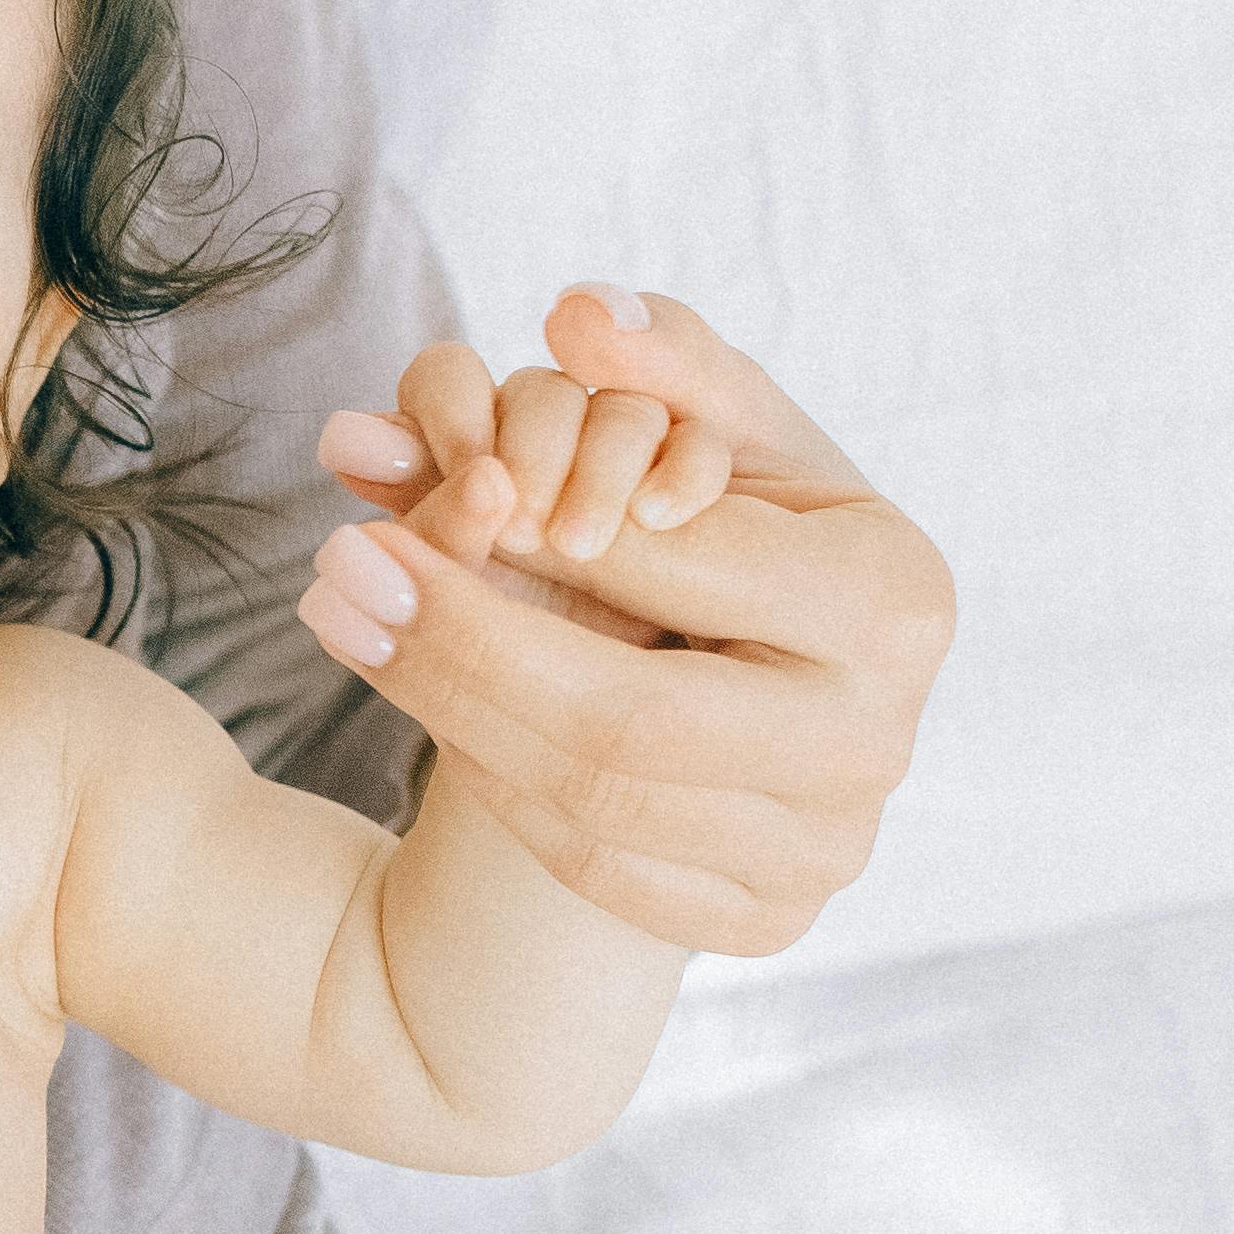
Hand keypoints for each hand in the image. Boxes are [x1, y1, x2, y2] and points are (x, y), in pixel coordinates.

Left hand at [298, 285, 954, 953]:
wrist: (776, 687)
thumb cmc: (745, 532)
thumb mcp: (722, 431)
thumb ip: (661, 362)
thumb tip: (577, 313)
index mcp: (898, 598)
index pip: (683, 569)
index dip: (532, 529)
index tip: (389, 500)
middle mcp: (877, 739)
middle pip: (628, 723)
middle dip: (462, 647)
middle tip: (335, 573)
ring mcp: (825, 848)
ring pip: (594, 805)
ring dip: (446, 710)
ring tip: (343, 619)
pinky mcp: (767, 920)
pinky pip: (597, 868)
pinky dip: (501, 786)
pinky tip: (432, 714)